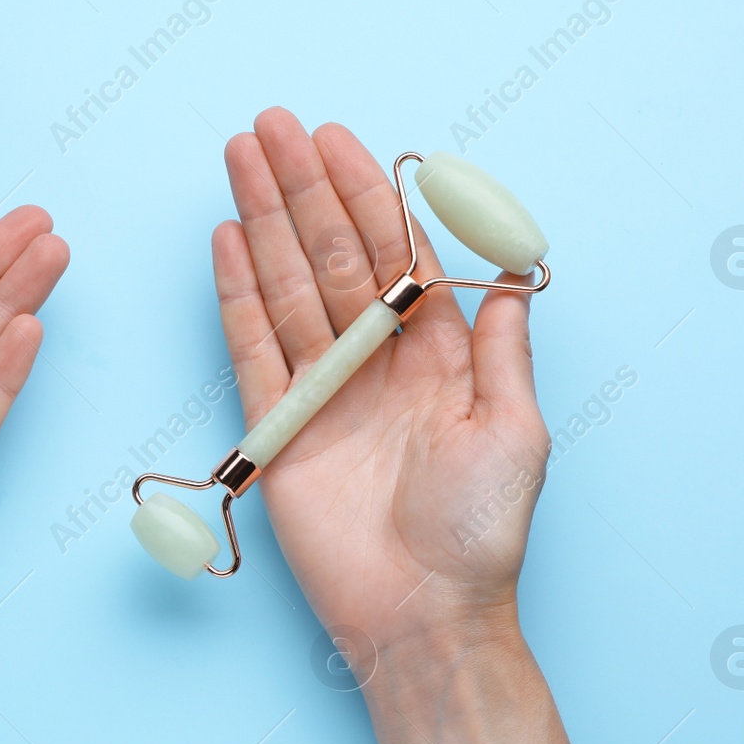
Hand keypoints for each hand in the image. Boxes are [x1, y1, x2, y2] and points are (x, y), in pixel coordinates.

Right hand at [212, 109, 546, 657]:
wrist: (423, 617)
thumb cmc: (480, 531)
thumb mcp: (516, 431)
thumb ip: (501, 347)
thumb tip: (511, 269)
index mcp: (436, 355)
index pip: (394, 254)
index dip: (366, 194)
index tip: (336, 140)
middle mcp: (375, 362)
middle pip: (332, 256)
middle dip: (302, 188)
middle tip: (270, 126)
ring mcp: (323, 391)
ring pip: (289, 288)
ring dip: (263, 222)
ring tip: (239, 159)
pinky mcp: (278, 429)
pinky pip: (252, 350)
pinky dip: (237, 297)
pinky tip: (227, 242)